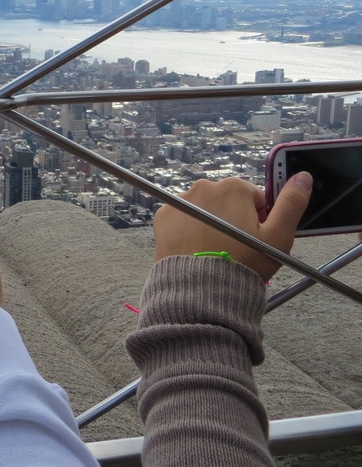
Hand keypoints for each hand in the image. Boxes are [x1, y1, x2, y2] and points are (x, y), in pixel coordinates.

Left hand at [152, 172, 311, 280]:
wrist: (201, 289)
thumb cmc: (244, 264)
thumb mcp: (278, 237)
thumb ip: (292, 203)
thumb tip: (303, 177)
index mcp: (234, 188)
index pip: (254, 198)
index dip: (258, 219)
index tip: (254, 239)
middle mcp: (204, 187)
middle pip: (227, 201)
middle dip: (234, 220)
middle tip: (236, 247)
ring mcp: (180, 201)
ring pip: (204, 210)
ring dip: (211, 224)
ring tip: (216, 250)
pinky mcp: (163, 217)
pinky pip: (182, 218)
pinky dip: (189, 229)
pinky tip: (197, 248)